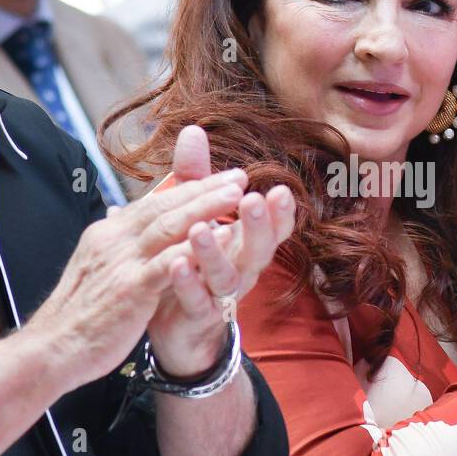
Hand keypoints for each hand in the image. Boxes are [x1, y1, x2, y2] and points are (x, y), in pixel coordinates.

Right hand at [25, 165, 251, 387]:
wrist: (50, 349)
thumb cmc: (78, 315)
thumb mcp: (97, 269)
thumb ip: (117, 245)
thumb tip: (123, 220)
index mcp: (108, 234)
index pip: (152, 203)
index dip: (188, 188)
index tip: (219, 178)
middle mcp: (114, 240)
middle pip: (164, 205)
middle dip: (204, 187)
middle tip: (240, 175)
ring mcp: (121, 263)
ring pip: (168, 226)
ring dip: (205, 207)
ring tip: (236, 195)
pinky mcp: (130, 289)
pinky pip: (167, 263)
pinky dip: (195, 248)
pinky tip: (222, 238)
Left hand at [144, 126, 295, 376]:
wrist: (179, 325)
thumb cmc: (195, 262)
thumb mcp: (197, 213)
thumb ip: (197, 176)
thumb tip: (192, 130)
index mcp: (246, 243)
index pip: (273, 227)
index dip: (281, 212)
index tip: (280, 190)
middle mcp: (242, 269)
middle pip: (260, 249)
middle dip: (259, 225)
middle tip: (256, 200)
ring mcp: (222, 295)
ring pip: (227, 275)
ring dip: (214, 251)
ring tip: (201, 229)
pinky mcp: (198, 316)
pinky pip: (197, 300)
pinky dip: (188, 283)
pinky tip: (176, 263)